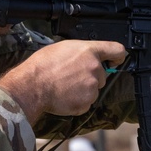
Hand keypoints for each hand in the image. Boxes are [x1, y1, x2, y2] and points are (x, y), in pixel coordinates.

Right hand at [0, 39, 126, 120]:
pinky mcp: (87, 103)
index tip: (114, 61)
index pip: (117, 50)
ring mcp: (92, 87)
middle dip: (91, 77)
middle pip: (102, 74)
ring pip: (94, 89)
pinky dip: (77, 101)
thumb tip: (85, 56)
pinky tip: (64, 96)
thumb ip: (81, 52)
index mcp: (90, 51)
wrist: (32, 86)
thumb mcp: (63, 47)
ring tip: (64, 86)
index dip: (118, 57)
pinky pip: (86, 102)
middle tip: (72, 77)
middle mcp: (95, 68)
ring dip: (83, 90)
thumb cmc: (43, 65)